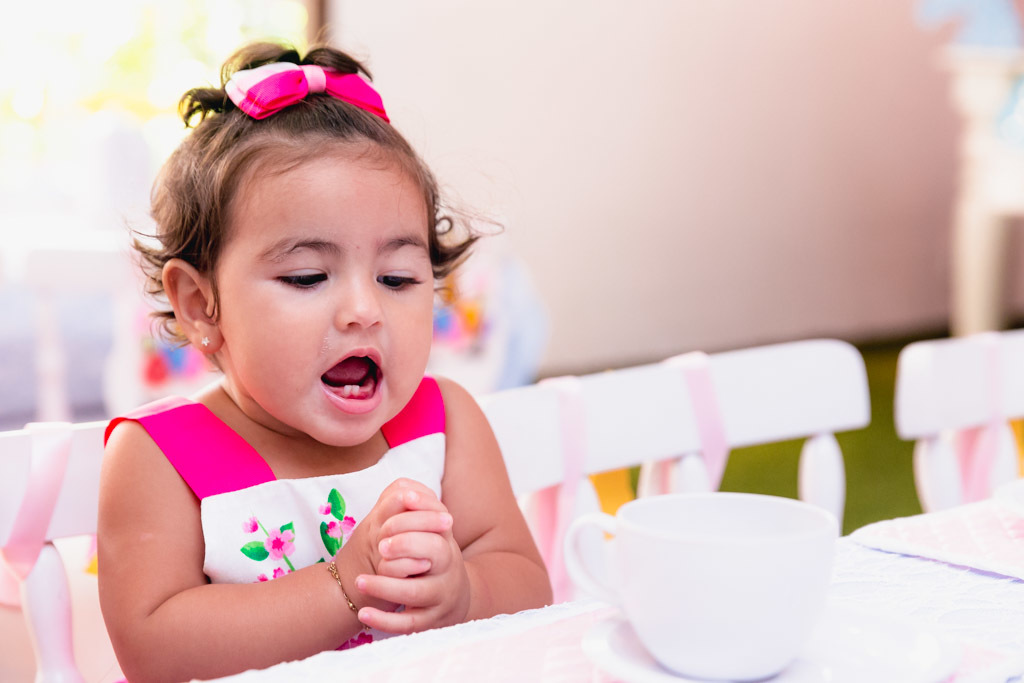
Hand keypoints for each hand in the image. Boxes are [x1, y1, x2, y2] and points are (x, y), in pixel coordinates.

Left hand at [336, 479, 455, 613]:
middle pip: (435, 551)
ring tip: (360, 581)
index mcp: (445, 539)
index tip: (393, 513)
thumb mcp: (430, 530)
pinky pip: (407, 624)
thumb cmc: (432, 554)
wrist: (452, 594)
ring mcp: (440, 595)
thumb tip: (404, 491)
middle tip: (380, 546)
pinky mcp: (429, 620)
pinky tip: (363, 613)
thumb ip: (417, 508)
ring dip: (386, 586)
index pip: (437, 523)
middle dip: (407, 545)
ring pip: (416, 591)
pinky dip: (384, 620)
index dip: (416, 516)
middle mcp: (448, 565)